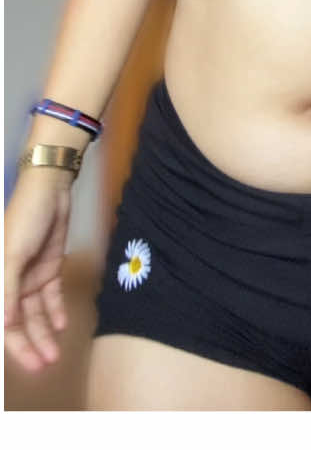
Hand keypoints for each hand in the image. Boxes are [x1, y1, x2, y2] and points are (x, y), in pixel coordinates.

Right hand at [4, 168, 72, 371]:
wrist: (51, 189)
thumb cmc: (25, 218)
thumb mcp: (13, 254)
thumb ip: (7, 290)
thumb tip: (3, 325)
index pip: (4, 320)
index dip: (13, 344)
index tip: (27, 365)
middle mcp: (11, 281)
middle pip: (20, 321)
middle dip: (31, 345)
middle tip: (45, 366)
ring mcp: (30, 275)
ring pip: (36, 312)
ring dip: (45, 333)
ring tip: (56, 353)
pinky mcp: (49, 267)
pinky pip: (51, 296)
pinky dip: (56, 311)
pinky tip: (61, 326)